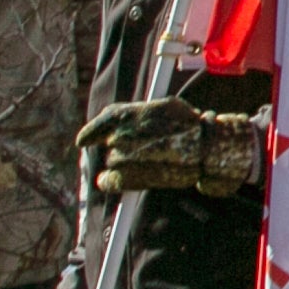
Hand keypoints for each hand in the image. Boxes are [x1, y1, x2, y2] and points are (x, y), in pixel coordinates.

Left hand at [79, 98, 265, 197]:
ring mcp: (118, 158)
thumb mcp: (164, 107)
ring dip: (124, 162)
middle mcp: (116, 135)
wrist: (203, 149)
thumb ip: (140, 113)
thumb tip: (125, 118)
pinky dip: (112, 181)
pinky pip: (107, 181)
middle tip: (144, 149)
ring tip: (150, 161)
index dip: (92, 132)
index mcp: (123, 115)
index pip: (101, 122)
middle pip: (109, 143)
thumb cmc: (188, 126)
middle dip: (121, 145)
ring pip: (112, 161)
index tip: (86, 140)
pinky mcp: (122, 178)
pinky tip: (127, 177)